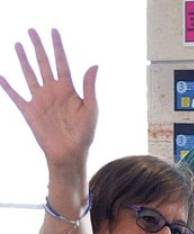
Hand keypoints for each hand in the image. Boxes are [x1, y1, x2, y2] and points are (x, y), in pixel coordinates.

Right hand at [0, 29, 97, 168]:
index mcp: (69, 90)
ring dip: (23, 59)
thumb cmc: (85, 134)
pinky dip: (7, 86)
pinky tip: (0, 75)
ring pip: (29, 74)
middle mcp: (53, 91)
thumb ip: (89, 87)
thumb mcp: (91, 109)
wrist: (70, 153)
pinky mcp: (29, 111)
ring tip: (18, 44)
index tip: (53, 31)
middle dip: (38, 47)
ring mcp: (40, 100)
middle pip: (44, 63)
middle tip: (32, 30)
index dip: (58, 47)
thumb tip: (94, 65)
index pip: (62, 62)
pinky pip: (16, 96)